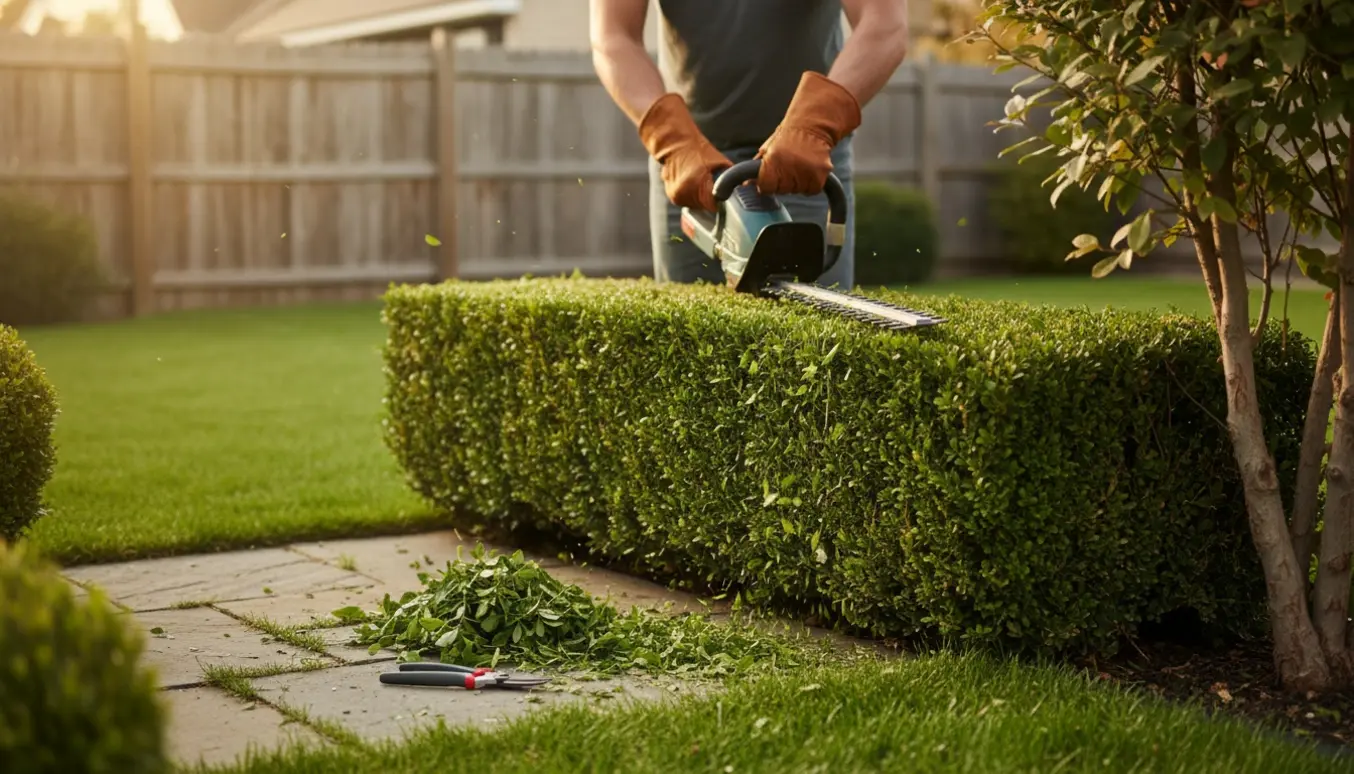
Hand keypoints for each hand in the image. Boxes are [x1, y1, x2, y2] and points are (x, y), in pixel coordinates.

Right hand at [637, 93, 732, 210]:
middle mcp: (684, 192)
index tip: (724, 195)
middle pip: (705, 207)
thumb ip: (729, 177)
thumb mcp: (719, 161)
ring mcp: (677, 196)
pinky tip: (692, 183)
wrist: (674, 144)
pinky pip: (688, 202)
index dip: (721, 200)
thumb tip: (740, 188)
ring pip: (697, 206)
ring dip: (701, 198)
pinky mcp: (673, 197)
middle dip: (711, 198)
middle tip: (712, 185)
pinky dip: (692, 195)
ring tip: (700, 182)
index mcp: (697, 183)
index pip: (714, 205)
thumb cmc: (697, 150)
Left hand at [756, 72, 861, 195]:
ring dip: (797, 183)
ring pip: (797, 191)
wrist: (814, 125)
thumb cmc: (788, 136)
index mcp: (774, 159)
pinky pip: (811, 190)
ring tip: (800, 166)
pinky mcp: (820, 176)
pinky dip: (810, 184)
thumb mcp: (769, 147)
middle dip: (783, 182)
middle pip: (781, 190)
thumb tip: (746, 184)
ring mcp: (806, 172)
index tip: (771, 176)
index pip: (765, 187)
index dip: (767, 183)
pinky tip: (809, 170)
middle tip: (788, 167)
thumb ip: (758, 165)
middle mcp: (789, 167)